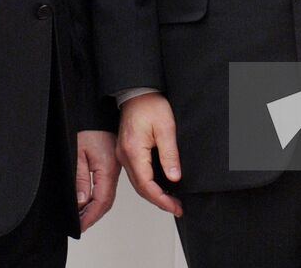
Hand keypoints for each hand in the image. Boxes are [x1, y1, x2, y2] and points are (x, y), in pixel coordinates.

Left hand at [75, 130, 118, 230]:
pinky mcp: (111, 163)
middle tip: (80, 226)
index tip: (81, 227)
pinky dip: (97, 197)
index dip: (90, 217)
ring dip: (95, 208)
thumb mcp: (77, 152)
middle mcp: (114, 169)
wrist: (94, 111)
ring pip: (107, 194)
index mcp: (107, 167)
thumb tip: (82, 201)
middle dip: (93, 216)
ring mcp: (114, 166)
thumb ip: (80, 179)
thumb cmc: (86, 126)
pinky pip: (106, 185)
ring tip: (82, 217)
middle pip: (106, 201)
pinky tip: (88, 201)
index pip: (101, 201)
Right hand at [116, 92, 182, 216]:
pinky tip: (160, 186)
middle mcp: (124, 156)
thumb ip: (170, 154)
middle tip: (176, 207)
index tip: (175, 206)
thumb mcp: (166, 128)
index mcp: (133, 151)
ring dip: (154, 194)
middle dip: (159, 201)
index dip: (162, 199)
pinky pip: (136, 174)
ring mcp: (124, 154)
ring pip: (137, 183)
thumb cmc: (150, 105)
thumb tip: (174, 177)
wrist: (137, 92)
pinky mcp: (126, 151)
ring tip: (171, 201)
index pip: (146, 185)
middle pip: (140, 188)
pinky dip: (148, 184)